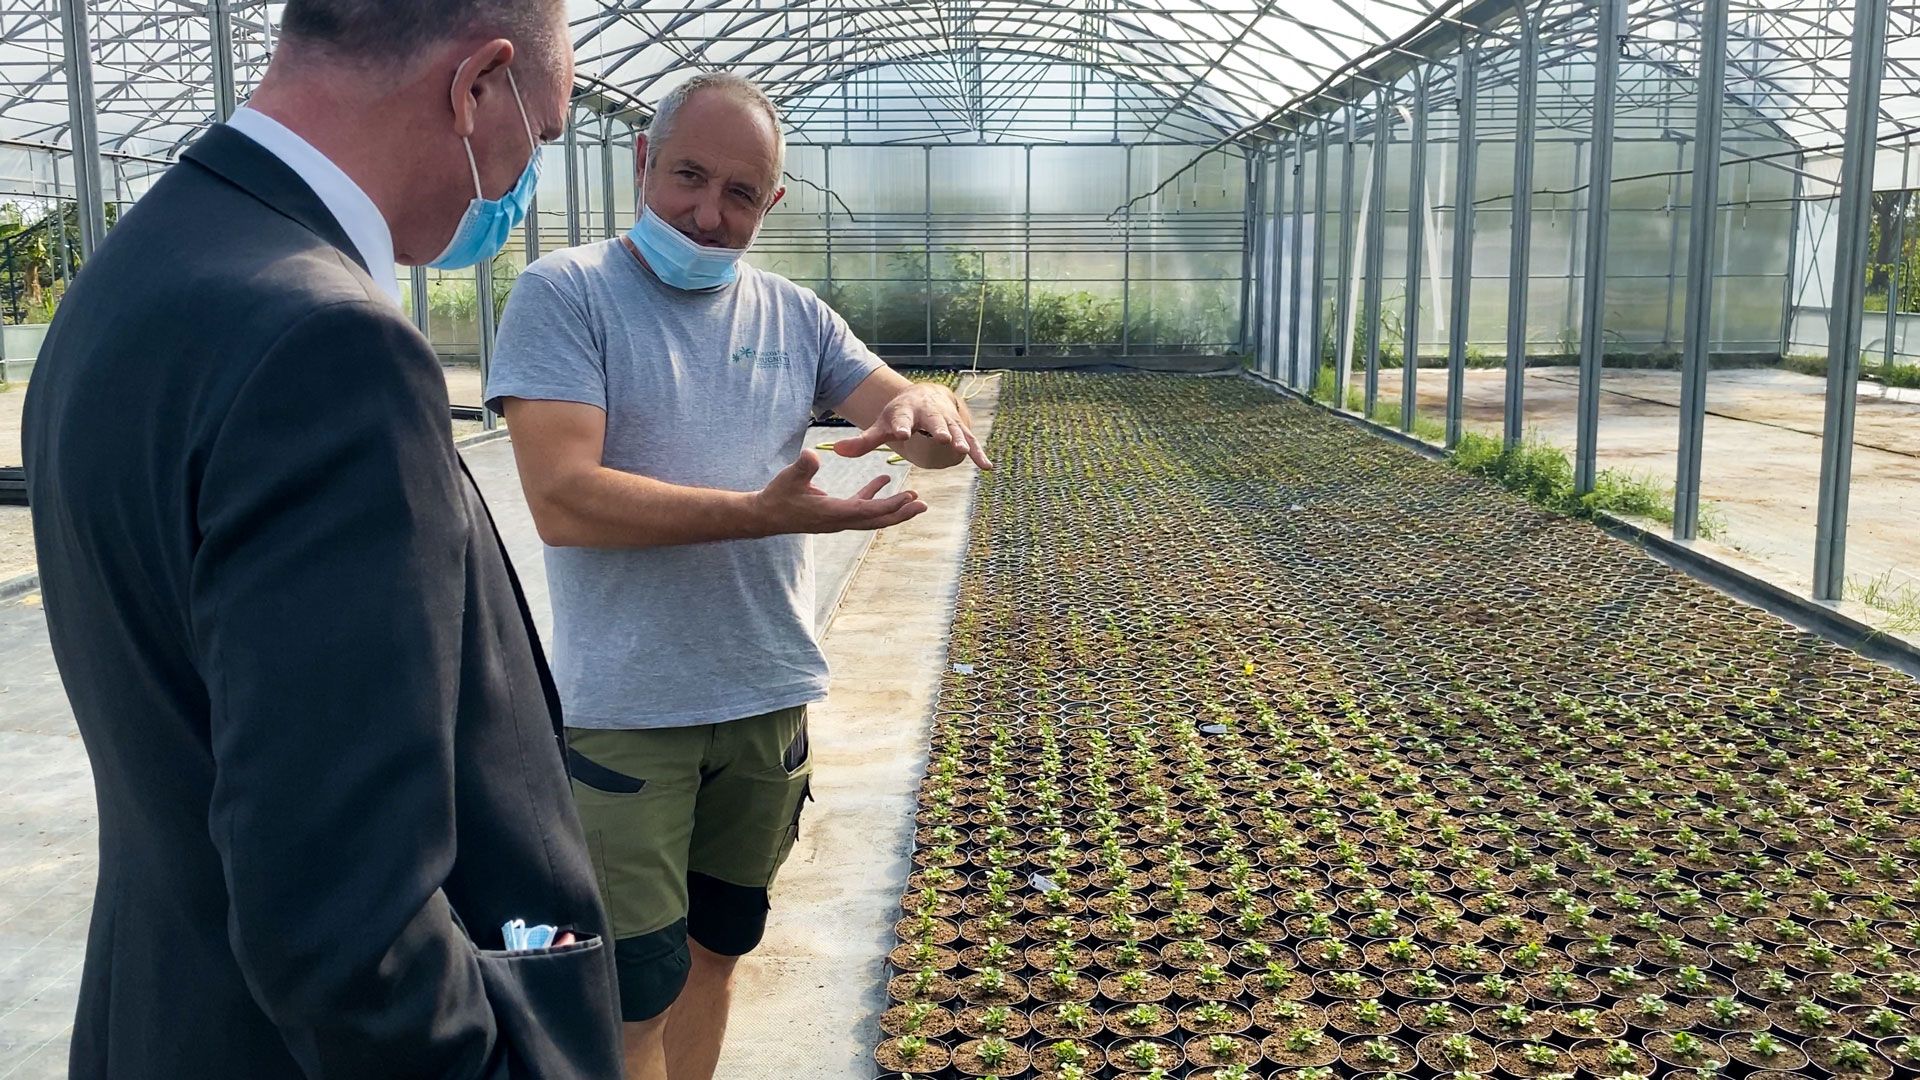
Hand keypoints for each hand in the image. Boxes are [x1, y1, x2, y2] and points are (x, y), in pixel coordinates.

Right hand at [751, 450, 927, 535]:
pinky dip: (874, 496)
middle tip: (923, 505)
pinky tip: (882, 481)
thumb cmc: (777, 497)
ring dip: (893, 507)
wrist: (765, 515)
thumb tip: (811, 455)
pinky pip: (861, 507)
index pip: (868, 512)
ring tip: (914, 497)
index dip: (890, 506)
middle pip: (877, 520)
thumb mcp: (788, 479)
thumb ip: (802, 467)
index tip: (910, 499)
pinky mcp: (835, 513)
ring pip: (872, 516)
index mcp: (833, 514)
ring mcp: (838, 519)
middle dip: (901, 513)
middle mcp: (840, 520)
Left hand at [834, 384, 992, 469]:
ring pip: (955, 430)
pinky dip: (978, 454)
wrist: (924, 396)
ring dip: (960, 440)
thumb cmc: (899, 416)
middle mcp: (929, 414)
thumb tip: (836, 451)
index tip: (900, 433)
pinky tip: (987, 468)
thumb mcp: (881, 426)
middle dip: (938, 430)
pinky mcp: (960, 430)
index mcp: (906, 412)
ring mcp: (947, 421)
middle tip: (942, 439)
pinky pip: (971, 442)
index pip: (902, 420)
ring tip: (962, 452)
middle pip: (934, 422)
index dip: (901, 426)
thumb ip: (862, 441)